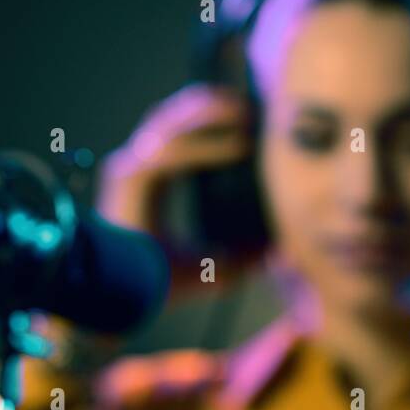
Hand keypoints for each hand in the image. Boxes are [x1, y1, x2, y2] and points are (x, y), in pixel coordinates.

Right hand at [97, 84, 254, 296]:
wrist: (128, 304)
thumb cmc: (160, 287)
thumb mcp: (213, 268)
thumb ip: (245, 257)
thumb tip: (282, 249)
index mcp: (149, 186)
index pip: (178, 138)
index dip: (208, 122)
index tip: (245, 116)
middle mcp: (135, 172)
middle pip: (170, 120)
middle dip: (209, 107)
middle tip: (249, 105)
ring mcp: (127, 171)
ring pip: (170, 125)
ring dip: (210, 115)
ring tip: (246, 114)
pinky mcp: (129, 179)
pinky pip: (174, 153)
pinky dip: (209, 148)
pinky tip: (241, 148)